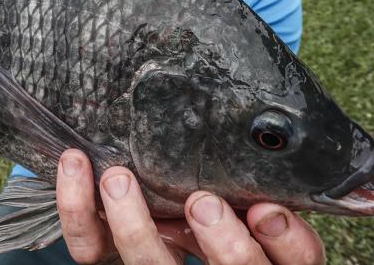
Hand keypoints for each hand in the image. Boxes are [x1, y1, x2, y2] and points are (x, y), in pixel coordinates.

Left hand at [56, 149, 324, 264]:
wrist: (149, 188)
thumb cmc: (212, 169)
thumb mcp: (241, 171)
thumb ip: (251, 163)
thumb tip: (263, 123)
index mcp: (264, 249)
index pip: (297, 260)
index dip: (286, 242)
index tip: (265, 208)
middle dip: (223, 245)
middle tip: (200, 201)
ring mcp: (160, 262)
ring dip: (133, 226)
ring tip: (118, 177)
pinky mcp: (112, 255)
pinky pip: (90, 249)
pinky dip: (77, 209)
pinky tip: (76, 164)